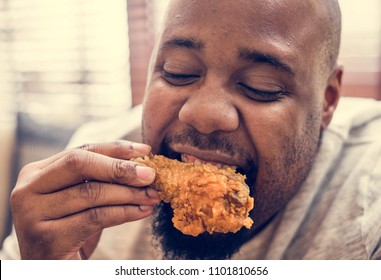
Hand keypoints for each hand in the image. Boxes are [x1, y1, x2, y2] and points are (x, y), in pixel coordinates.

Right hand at [10, 140, 158, 258]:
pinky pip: (95, 217)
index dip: (115, 149)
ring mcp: (32, 215)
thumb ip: (101, 179)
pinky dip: (124, 212)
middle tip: (150, 174)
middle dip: (121, 168)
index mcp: (36, 174)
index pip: (80, 151)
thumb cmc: (70, 231)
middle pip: (80, 164)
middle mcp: (27, 190)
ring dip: (129, 193)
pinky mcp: (47, 239)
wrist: (52, 271)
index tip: (145, 149)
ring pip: (91, 192)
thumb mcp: (82, 200)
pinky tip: (142, 212)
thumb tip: (141, 165)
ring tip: (152, 196)